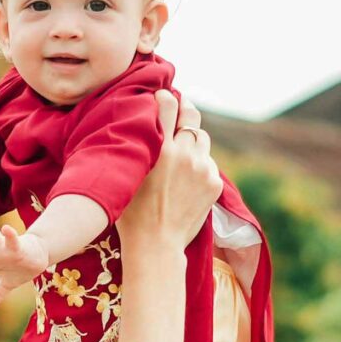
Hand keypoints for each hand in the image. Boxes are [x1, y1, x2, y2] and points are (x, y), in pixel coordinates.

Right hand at [120, 92, 220, 254]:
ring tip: (181, 150)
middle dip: (185, 109)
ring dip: (193, 139)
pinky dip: (199, 165)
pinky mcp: (214, 182)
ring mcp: (203, 168)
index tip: (163, 95)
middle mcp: (184, 154)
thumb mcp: (127, 175)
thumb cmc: (130, 214)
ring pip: (202, 139)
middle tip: (180, 106)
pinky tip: (185, 180)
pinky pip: (208, 163)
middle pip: (192, 116)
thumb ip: (140, 147)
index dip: (166, 97)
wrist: (155, 246)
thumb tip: (143, 123)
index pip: (168, 106)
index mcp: (159, 150)